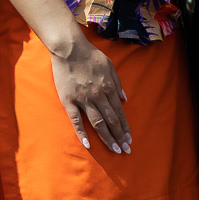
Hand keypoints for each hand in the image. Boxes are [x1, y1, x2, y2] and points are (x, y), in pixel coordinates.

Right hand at [50, 37, 130, 152]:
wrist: (69, 49)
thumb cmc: (90, 55)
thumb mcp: (110, 66)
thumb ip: (118, 83)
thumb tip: (125, 99)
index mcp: (109, 88)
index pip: (120, 113)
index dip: (125, 128)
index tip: (129, 139)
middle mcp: (99, 96)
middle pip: (111, 121)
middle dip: (119, 137)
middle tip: (125, 150)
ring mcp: (83, 99)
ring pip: (98, 123)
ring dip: (107, 138)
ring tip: (114, 150)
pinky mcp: (69, 101)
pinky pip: (76, 120)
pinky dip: (82, 133)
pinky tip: (88, 144)